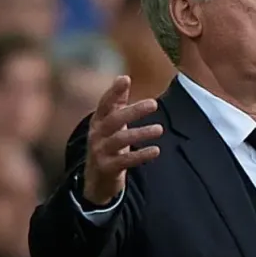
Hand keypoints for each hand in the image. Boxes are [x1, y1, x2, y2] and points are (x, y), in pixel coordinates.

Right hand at [83, 76, 162, 204]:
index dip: (113, 91)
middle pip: (113, 120)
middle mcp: (96, 135)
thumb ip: (117, 102)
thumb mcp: (110, 123)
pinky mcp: (107, 168)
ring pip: (119, 140)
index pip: (104, 103)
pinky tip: (156, 150)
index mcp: (98, 121)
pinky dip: (140, 155)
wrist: (95, 179)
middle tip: (154, 103)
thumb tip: (123, 77)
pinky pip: (124, 161)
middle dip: (133, 111)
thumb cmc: (107, 145)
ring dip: (140, 133)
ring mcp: (100, 152)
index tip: (125, 79)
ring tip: (159, 129)